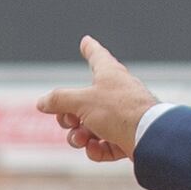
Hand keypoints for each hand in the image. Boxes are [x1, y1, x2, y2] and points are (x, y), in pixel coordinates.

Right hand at [36, 35, 158, 162]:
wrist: (149, 137)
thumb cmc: (118, 111)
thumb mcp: (81, 101)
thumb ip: (59, 100)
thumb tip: (41, 102)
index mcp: (110, 75)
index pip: (97, 56)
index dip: (90, 48)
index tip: (86, 41)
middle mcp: (117, 94)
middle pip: (84, 101)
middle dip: (70, 116)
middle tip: (70, 120)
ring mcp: (122, 118)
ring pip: (91, 127)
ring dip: (79, 136)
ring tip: (81, 139)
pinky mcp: (127, 139)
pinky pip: (104, 145)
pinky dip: (96, 149)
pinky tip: (95, 148)